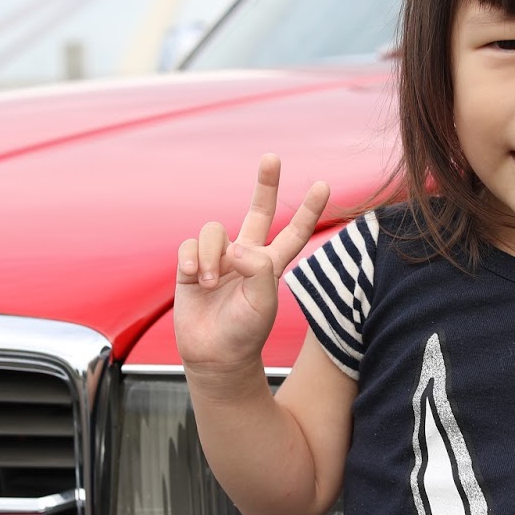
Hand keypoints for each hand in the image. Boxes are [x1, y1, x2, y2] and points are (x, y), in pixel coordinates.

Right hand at [175, 154, 330, 375]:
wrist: (215, 356)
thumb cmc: (245, 333)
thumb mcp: (263, 302)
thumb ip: (259, 269)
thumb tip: (237, 245)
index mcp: (271, 265)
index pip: (295, 232)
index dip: (308, 210)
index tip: (324, 186)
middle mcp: (246, 255)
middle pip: (258, 210)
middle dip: (265, 184)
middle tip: (272, 158)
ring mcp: (219, 258)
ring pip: (215, 230)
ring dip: (212, 255)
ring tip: (212, 283)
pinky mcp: (191, 265)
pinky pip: (190, 244)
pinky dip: (194, 259)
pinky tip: (196, 277)